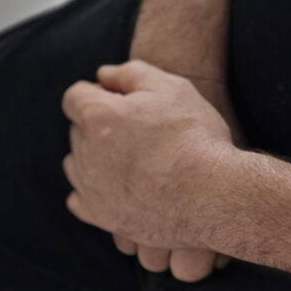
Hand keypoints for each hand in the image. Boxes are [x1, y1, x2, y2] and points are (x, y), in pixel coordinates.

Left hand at [61, 60, 233, 256]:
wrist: (216, 197)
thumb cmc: (196, 137)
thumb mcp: (171, 88)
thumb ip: (130, 74)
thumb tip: (102, 75)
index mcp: (97, 116)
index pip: (75, 97)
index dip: (96, 94)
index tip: (118, 101)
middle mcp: (85, 152)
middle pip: (77, 130)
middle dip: (97, 125)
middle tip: (135, 131)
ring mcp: (90, 187)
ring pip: (76, 164)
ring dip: (92, 157)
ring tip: (129, 160)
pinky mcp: (100, 216)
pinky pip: (78, 200)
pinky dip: (91, 191)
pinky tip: (114, 186)